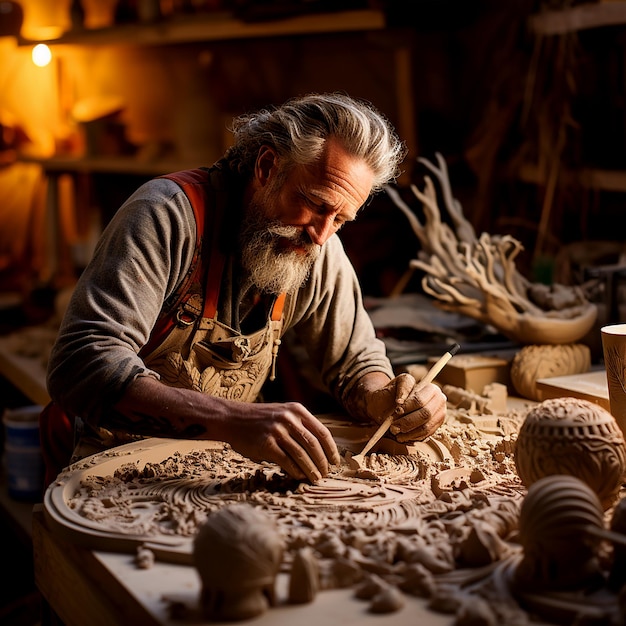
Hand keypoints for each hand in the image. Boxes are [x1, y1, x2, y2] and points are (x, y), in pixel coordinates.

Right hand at [224, 401, 340, 482]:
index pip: (322, 432)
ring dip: (311, 469)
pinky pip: (286, 461)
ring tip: (315, 479)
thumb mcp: (282, 414)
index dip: (331, 449)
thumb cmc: (259, 420)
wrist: (232, 418)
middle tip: (325, 474)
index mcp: (297, 410)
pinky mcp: (266, 444)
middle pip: (314, 444)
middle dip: (322, 462)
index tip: (335, 462)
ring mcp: (277, 431)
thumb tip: (318, 452)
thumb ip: (299, 427)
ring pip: (302, 454)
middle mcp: (289, 419)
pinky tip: (299, 476)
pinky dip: (295, 470)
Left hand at [366, 373, 446, 441]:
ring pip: (425, 427)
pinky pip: (425, 436)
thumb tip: (400, 401)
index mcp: (431, 388)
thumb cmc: (394, 393)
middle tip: (393, 426)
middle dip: (408, 422)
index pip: (420, 400)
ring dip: (408, 432)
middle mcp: (439, 401)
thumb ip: (402, 387)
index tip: (396, 411)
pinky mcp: (436, 427)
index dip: (408, 407)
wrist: (392, 404)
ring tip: (395, 432)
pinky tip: (402, 436)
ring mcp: (440, 415)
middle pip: (425, 414)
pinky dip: (412, 437)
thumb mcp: (397, 384)